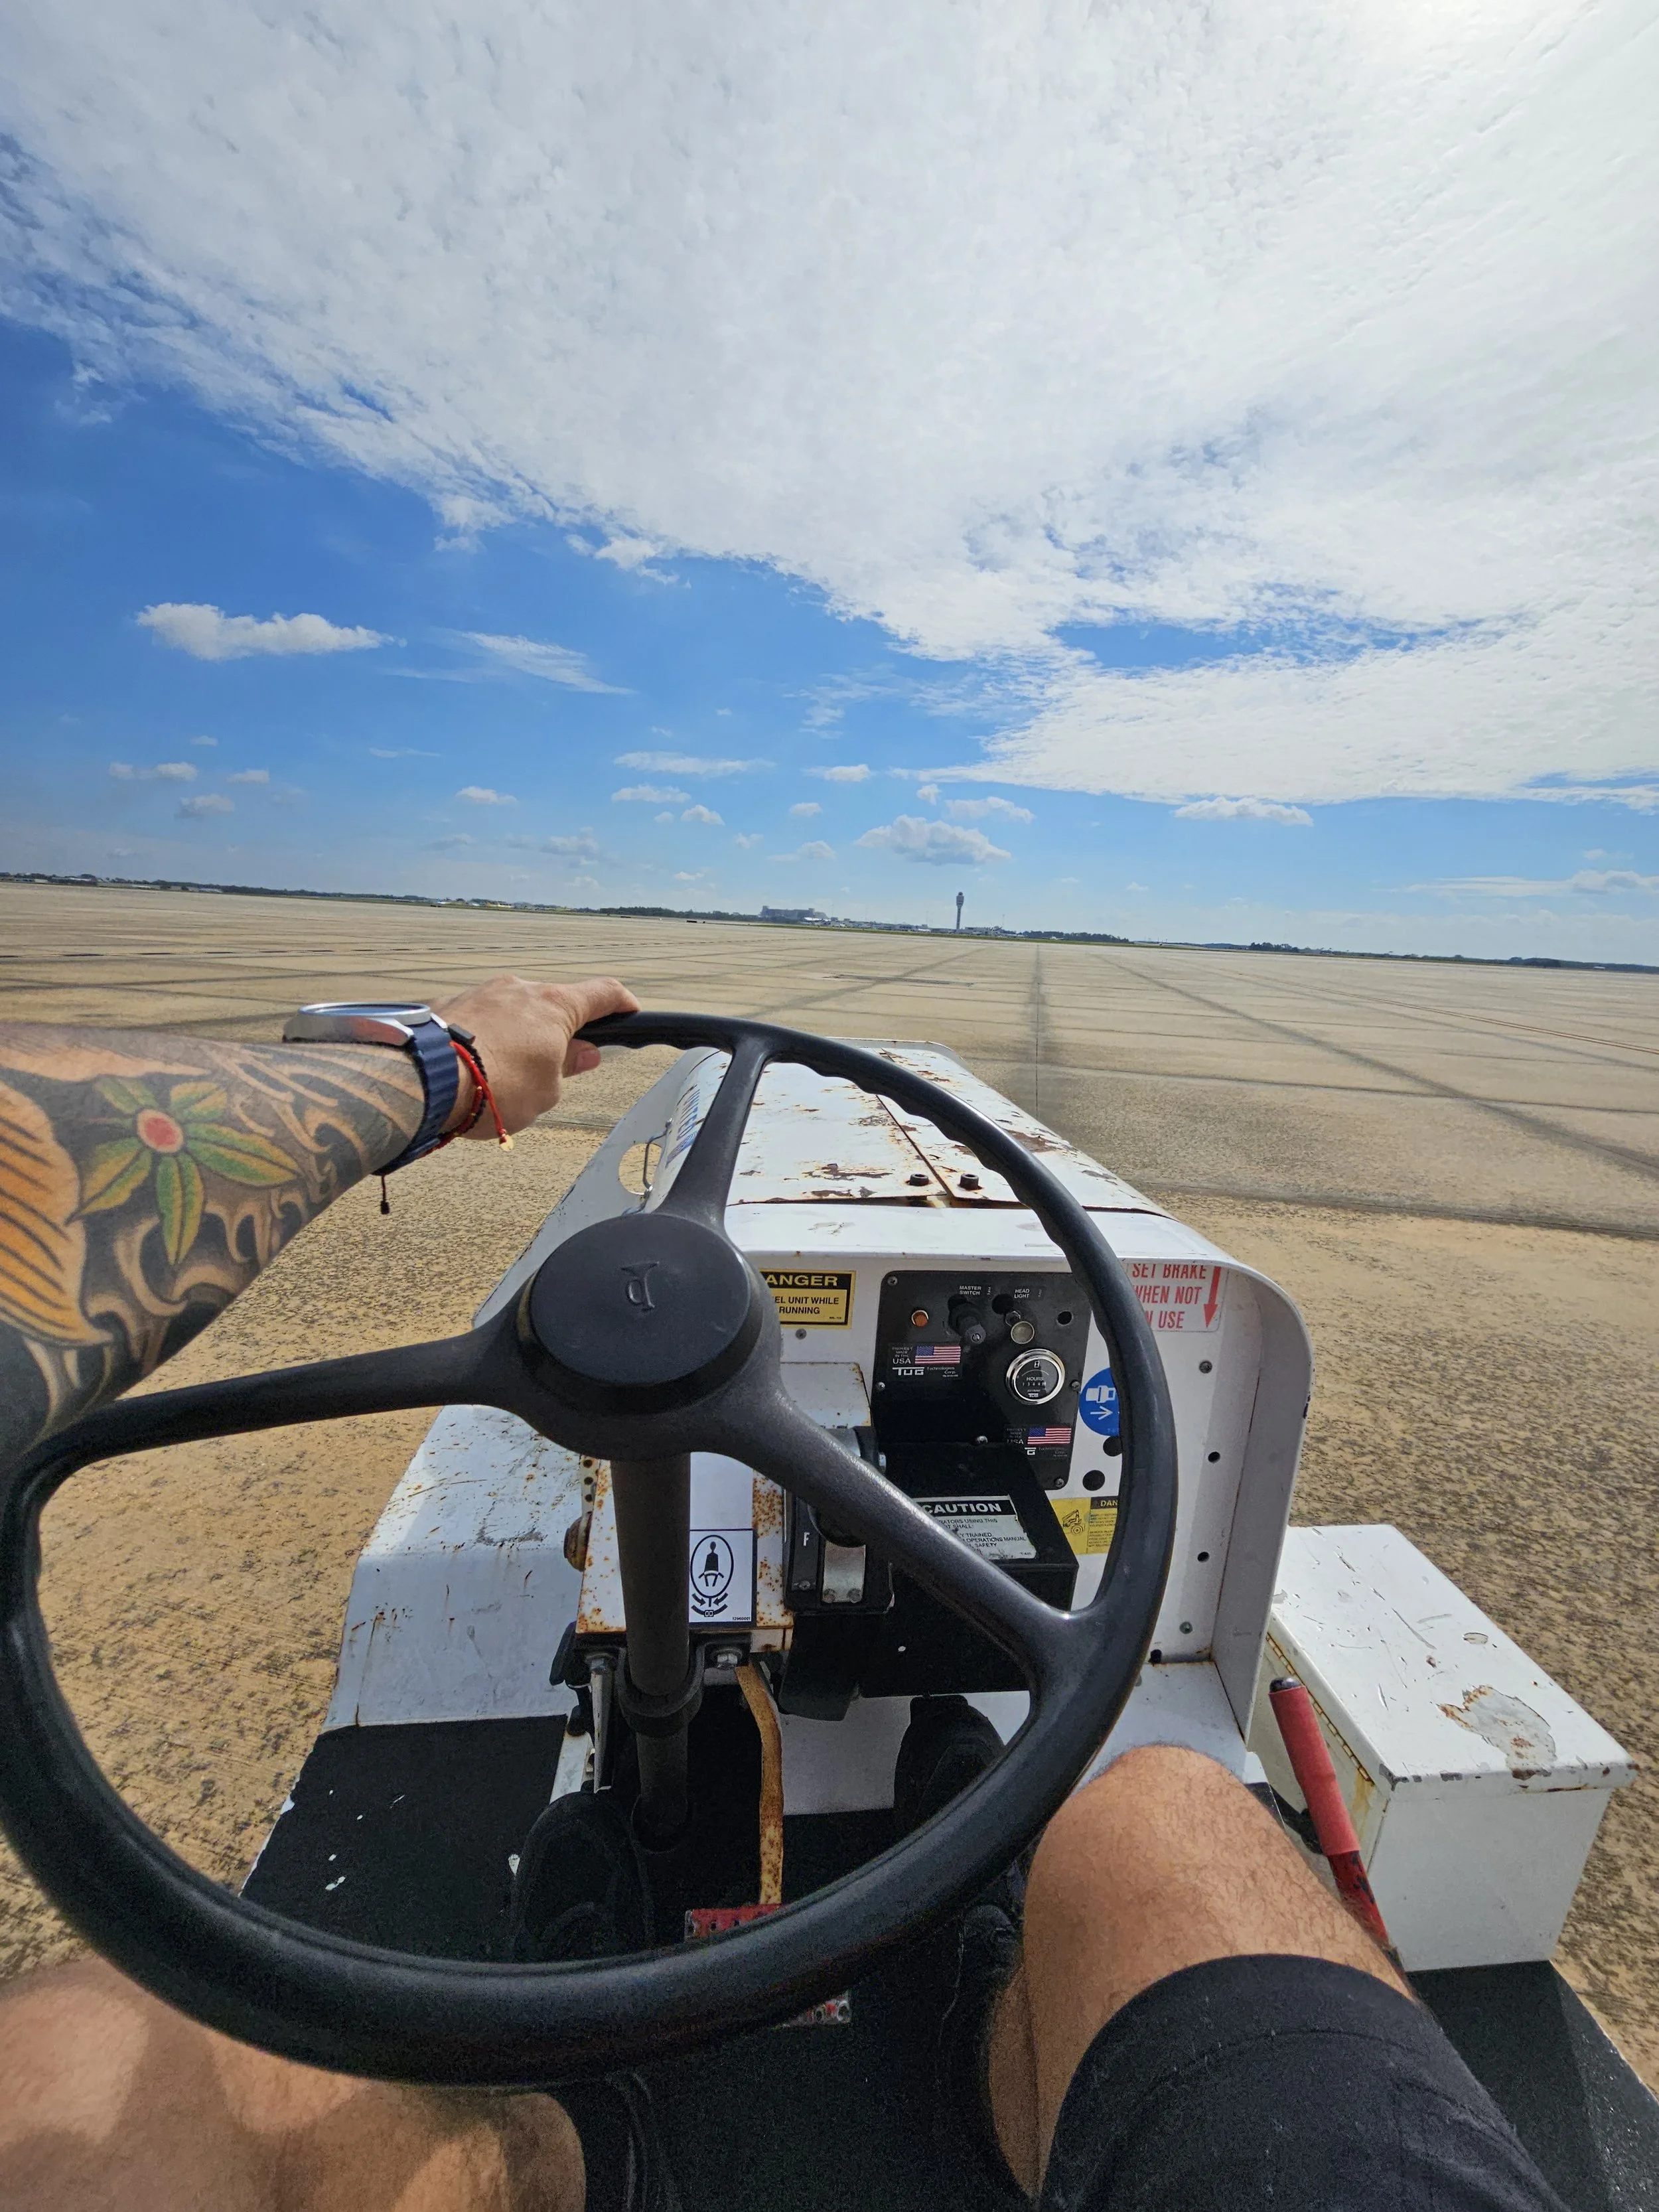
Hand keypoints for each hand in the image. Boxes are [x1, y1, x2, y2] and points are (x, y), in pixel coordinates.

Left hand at [430, 974, 638, 1136]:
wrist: (421, 1079)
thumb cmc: (493, 1086)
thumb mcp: (546, 1091)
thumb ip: (567, 1067)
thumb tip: (584, 1053)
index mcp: (554, 1006)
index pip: (603, 993)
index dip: (621, 1003)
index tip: (629, 1011)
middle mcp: (518, 989)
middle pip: (552, 1005)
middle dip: (558, 1033)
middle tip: (557, 1067)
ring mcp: (480, 993)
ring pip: (511, 1011)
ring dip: (517, 1036)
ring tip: (504, 1077)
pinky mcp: (447, 1005)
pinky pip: (477, 1019)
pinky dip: (483, 1039)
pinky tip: (472, 1068)